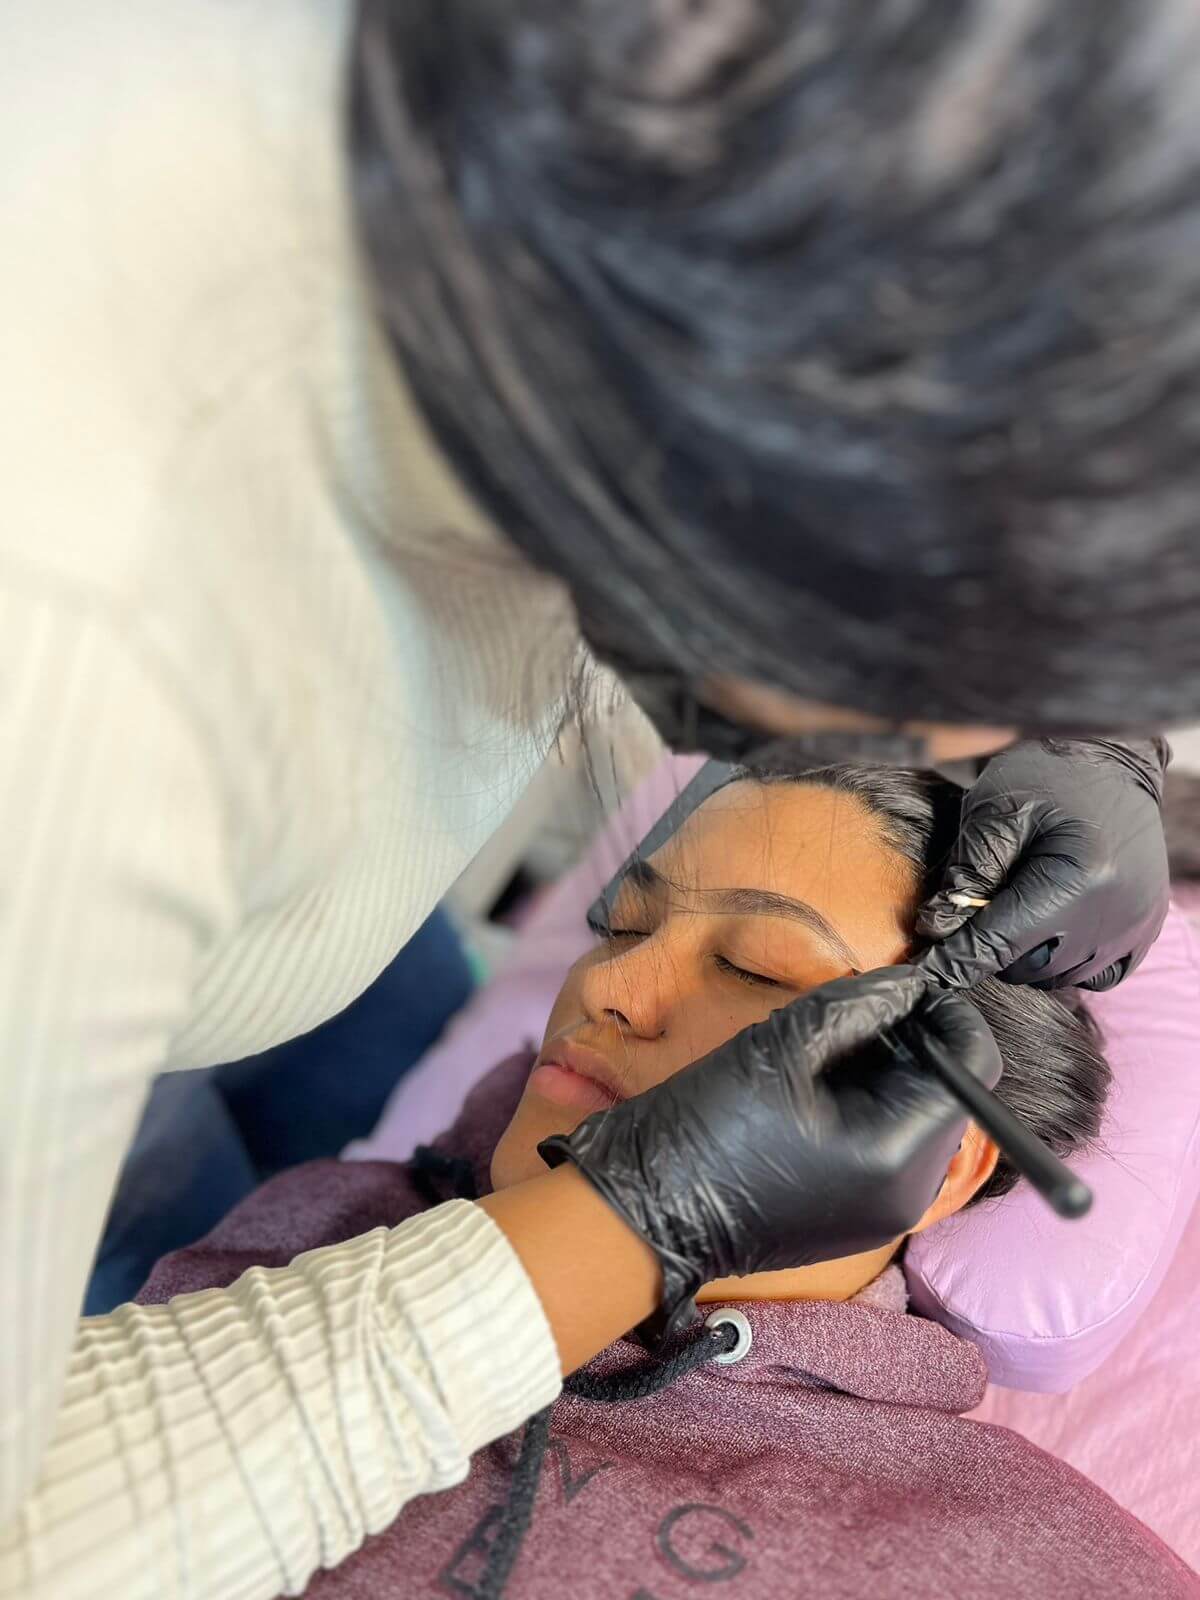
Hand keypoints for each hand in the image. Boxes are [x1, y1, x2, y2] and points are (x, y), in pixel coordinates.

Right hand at [539, 967, 1000, 1342]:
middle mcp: (908, 1194)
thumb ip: (857, 1005)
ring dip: (887, 1074)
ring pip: (917, 1118)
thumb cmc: (707, 1125)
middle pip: (947, 1093)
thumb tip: (909, 982)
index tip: (907, 986)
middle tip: (852, 1013)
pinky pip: (890, 1149)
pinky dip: (868, 1109)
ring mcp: (885, 1214)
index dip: (948, 1014)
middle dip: (913, 1043)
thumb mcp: (781, 1045)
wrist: (648, 1209)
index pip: (972, 1065)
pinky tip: (813, 1092)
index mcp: (896, 1153)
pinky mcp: (859, 1219)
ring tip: (822, 1052)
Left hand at [918, 739, 1169, 991]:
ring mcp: (1135, 926)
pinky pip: (1094, 975)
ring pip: (1057, 976)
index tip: (925, 972)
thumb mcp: (994, 812)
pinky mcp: (1143, 930)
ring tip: (1016, 906)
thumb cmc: (1046, 775)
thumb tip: (937, 930)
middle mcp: (1115, 913)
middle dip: (992, 947)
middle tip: (976, 910)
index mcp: (1080, 880)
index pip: (1002, 942)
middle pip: (1028, 967)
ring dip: (1027, 955)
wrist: (1110, 760)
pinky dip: (1064, 961)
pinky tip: (1050, 926)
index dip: (956, 960)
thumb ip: (968, 873)